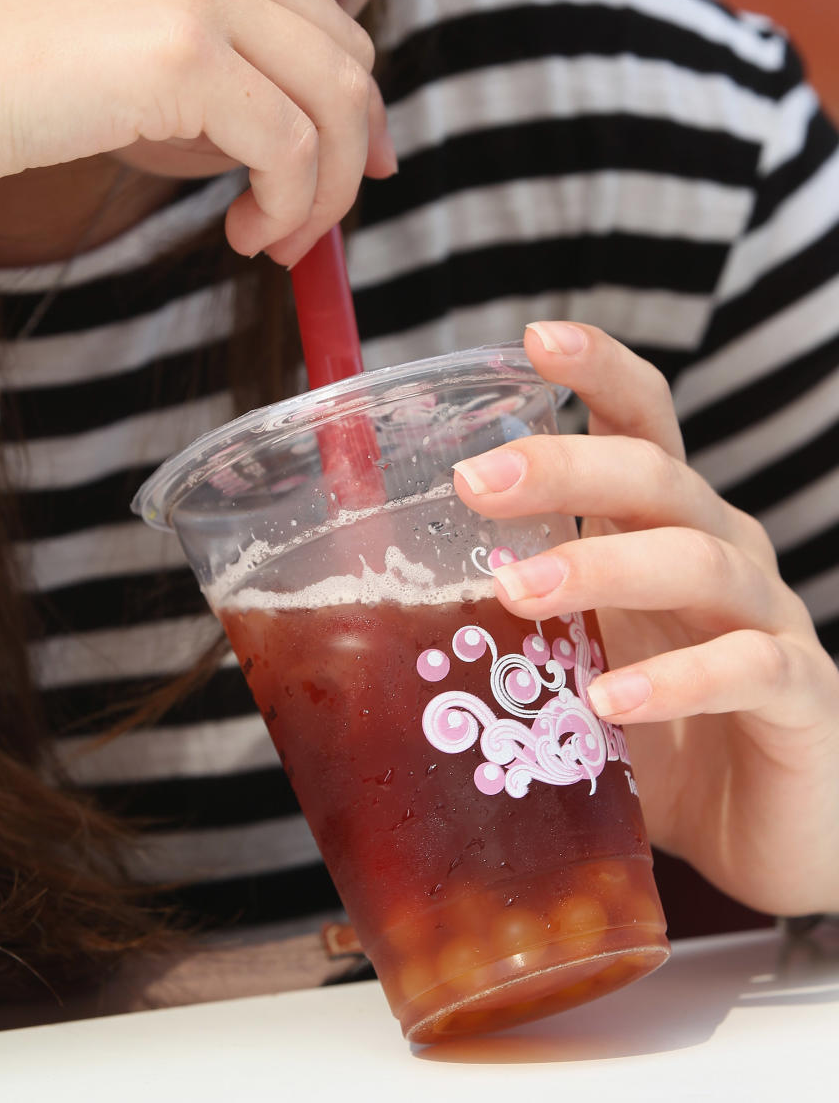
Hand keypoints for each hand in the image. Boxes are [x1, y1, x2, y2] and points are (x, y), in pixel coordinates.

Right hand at [0, 0, 393, 259]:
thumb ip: (195, 42)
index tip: (352, 160)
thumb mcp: (106, 23)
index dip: (348, 95)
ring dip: (326, 190)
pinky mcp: (185, 55)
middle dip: (350, 148)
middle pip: (342, 49)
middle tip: (313, 222)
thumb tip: (282, 121)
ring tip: (275, 241)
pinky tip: (246, 236)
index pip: (314, 5)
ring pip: (334, 100)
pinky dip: (289, 206)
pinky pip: (292, 147)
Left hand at [452, 321, 838, 916]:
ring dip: (602, 568)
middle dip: (566, 466)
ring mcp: (769, 620)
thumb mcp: (575, 662)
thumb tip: (373, 614)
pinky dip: (678, 681)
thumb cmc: (658, 734)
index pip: (642, 422)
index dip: (600, 371)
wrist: (765, 830)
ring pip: (699, 561)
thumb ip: (513, 624)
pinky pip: (748, 668)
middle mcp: (722, 552)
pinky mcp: (802, 697)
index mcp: (664, 527)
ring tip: (518, 593)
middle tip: (477, 482)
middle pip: (658, 476)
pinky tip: (610, 702)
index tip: (535, 339)